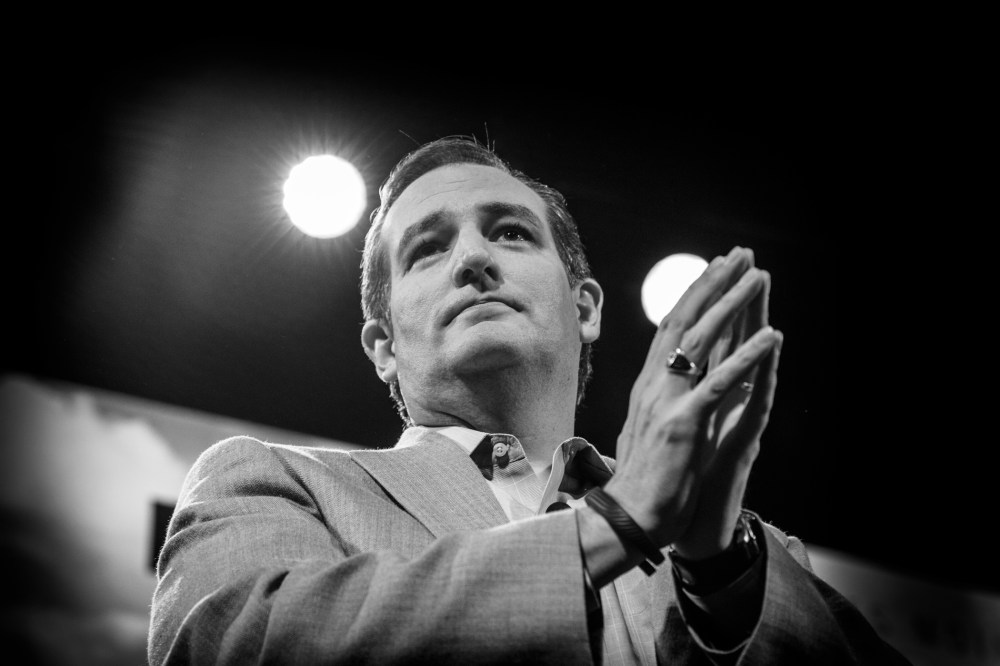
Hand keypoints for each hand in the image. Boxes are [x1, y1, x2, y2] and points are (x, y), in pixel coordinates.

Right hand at [604, 246, 782, 557]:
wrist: (627, 518)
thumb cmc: (641, 478)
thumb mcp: (647, 428)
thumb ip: (658, 399)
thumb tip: (665, 378)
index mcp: (648, 386)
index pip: (670, 329)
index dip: (693, 295)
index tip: (713, 268)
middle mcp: (654, 386)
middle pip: (684, 322)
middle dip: (713, 284)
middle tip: (738, 254)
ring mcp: (667, 403)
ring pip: (702, 342)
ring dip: (732, 305)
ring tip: (758, 277)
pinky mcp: (684, 425)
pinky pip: (719, 384)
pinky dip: (747, 359)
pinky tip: (772, 338)